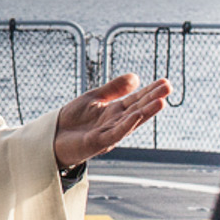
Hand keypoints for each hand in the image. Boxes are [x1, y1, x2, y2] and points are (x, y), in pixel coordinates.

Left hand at [51, 73, 172, 168]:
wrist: (50, 138)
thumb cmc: (71, 120)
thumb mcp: (93, 98)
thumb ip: (113, 89)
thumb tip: (136, 77)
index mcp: (114, 113)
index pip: (135, 100)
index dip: (150, 91)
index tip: (165, 82)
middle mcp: (115, 123)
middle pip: (137, 109)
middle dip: (153, 99)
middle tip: (169, 87)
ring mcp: (108, 134)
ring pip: (130, 122)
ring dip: (146, 112)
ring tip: (161, 101)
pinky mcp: (97, 143)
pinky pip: (115, 133)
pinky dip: (127, 125)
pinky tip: (137, 115)